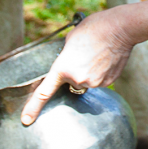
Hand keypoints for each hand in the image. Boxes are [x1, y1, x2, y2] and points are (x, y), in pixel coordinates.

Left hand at [21, 8, 134, 124]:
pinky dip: (101, 72)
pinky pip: (100, 81)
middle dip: (74, 72)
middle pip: (71, 82)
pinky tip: (106, 58)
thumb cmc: (95, 27)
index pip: (44, 92)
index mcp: (63, 67)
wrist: (121, 28)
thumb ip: (65, 55)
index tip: (26, 120)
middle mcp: (77, 79)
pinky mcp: (108, 82)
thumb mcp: (71, 38)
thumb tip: (68, 62)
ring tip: (98, 53)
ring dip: (89, 72)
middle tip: (84, 55)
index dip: (33, 108)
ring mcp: (94, 82)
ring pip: (86, 82)